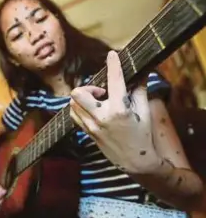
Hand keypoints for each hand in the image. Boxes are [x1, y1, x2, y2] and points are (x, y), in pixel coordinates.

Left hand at [69, 51, 158, 173]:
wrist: (135, 162)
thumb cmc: (143, 136)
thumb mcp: (145, 112)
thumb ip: (140, 91)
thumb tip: (141, 73)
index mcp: (119, 110)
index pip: (114, 81)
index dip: (113, 65)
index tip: (112, 55)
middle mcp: (102, 117)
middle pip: (78, 93)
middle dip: (87, 87)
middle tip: (100, 92)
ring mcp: (92, 126)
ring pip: (73, 104)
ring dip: (82, 97)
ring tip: (97, 101)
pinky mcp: (87, 132)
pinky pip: (74, 115)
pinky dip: (79, 108)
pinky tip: (91, 109)